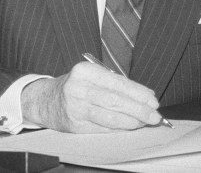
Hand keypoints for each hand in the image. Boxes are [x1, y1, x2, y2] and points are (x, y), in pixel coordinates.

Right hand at [21, 62, 162, 132]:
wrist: (46, 100)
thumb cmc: (76, 86)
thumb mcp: (91, 76)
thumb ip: (115, 84)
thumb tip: (145, 97)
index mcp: (84, 71)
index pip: (117, 83)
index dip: (138, 93)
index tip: (153, 99)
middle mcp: (78, 88)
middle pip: (115, 101)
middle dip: (139, 109)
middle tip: (155, 115)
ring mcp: (75, 108)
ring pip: (110, 117)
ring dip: (131, 121)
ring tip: (145, 122)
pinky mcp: (74, 124)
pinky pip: (102, 128)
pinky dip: (119, 128)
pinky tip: (129, 127)